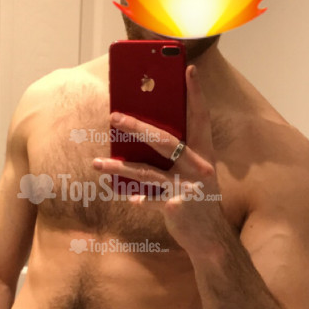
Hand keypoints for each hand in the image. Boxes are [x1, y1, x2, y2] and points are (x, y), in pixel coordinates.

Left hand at [92, 64, 224, 254]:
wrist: (211, 238)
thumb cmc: (197, 200)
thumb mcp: (195, 173)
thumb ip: (179, 155)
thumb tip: (145, 133)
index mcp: (204, 154)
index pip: (200, 117)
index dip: (195, 94)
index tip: (188, 70)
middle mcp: (199, 167)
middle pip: (165, 140)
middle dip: (137, 127)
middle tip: (114, 116)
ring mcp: (188, 187)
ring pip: (148, 171)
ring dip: (120, 166)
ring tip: (97, 162)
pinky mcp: (177, 206)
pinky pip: (149, 198)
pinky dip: (137, 196)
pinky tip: (125, 196)